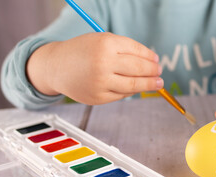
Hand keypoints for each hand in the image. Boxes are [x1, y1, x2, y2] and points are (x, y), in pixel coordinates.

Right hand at [27, 32, 161, 104]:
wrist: (56, 67)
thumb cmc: (82, 51)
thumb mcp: (101, 41)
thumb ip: (124, 49)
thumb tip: (151, 63)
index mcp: (105, 44)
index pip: (136, 51)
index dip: (150, 57)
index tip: (156, 60)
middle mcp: (102, 63)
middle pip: (138, 69)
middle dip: (153, 71)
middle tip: (159, 72)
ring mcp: (100, 82)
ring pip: (133, 86)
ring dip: (148, 84)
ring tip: (157, 83)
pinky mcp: (98, 97)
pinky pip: (121, 95)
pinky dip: (130, 91)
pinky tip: (135, 88)